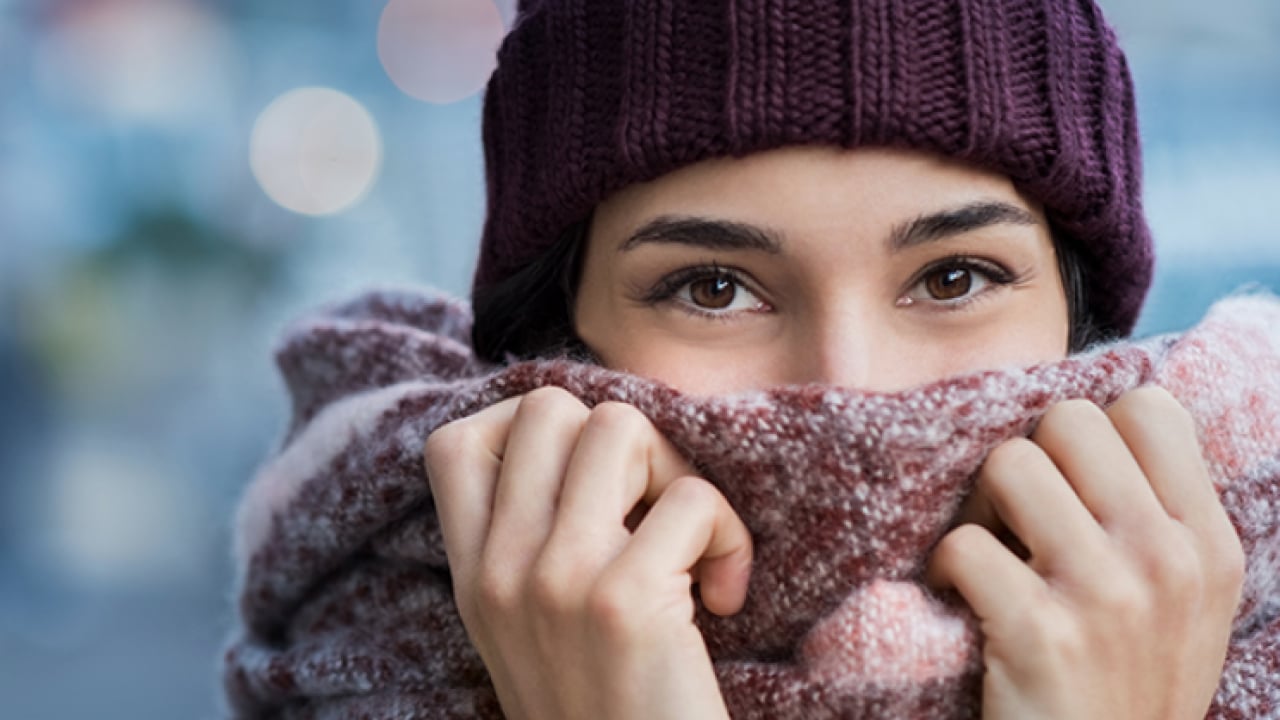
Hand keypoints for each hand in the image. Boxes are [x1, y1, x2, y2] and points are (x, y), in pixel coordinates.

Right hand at [424, 387, 752, 719]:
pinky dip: (730, 537)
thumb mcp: (529, 632)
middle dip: (623, 442)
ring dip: (678, 474)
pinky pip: (692, 499)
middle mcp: (499, 570)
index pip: (456, 443)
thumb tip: (590, 441)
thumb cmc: (604, 712)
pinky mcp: (623, 601)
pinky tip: (726, 599)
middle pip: (550, 408)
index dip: (529, 432)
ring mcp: (555, 580)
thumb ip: (530, 547)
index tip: (588, 484)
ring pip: (621, 427)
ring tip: (692, 545)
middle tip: (653, 511)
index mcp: (472, 576)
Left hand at [928, 387, 1244, 718]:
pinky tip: (963, 599)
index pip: (1149, 408)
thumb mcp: (1184, 603)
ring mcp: (1106, 594)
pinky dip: (946, 567)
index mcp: (1207, 543)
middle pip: (1068, 421)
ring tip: (991, 556)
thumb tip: (1083, 430)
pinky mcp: (1040, 632)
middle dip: (1028, 459)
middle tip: (1017, 518)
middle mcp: (1166, 558)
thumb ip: (1156, 518)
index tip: (1072, 485)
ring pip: (1008, 464)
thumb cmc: (1128, 684)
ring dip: (981, 508)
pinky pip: (965, 542)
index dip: (1092, 434)